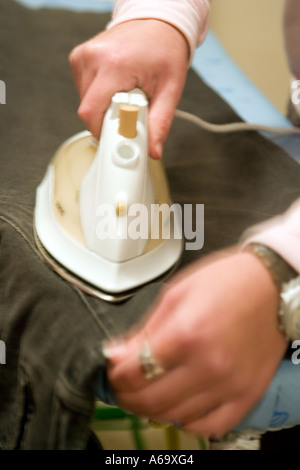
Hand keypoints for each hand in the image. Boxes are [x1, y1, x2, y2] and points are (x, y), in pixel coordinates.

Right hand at [69, 20, 188, 158]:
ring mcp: (83, 56)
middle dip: (108, 121)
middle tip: (131, 113)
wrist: (156, 22)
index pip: (92, 114)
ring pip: (85, 102)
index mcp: (114, 65)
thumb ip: (160, 123)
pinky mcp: (79, 58)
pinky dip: (99, 97)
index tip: (123, 136)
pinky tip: (116, 86)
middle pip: (88, 111)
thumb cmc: (165, 50)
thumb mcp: (171, 89)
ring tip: (126, 95)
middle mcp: (93, 58)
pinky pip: (83, 91)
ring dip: (105, 108)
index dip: (105, 132)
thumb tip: (152, 151)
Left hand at [104, 248, 287, 438]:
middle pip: (149, 400)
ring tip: (150, 390)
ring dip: (153, 408)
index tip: (114, 369)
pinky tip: (181, 405)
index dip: (115, 374)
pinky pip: (210, 426)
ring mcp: (229, 385)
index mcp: (186, 334)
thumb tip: (118, 354)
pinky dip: (188, 420)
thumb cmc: (226, 282)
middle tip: (125, 384)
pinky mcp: (246, 395)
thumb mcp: (175, 294)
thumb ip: (145, 329)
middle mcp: (208, 365)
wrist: (272, 287)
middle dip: (127, 395)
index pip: (133, 373)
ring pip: (175, 417)